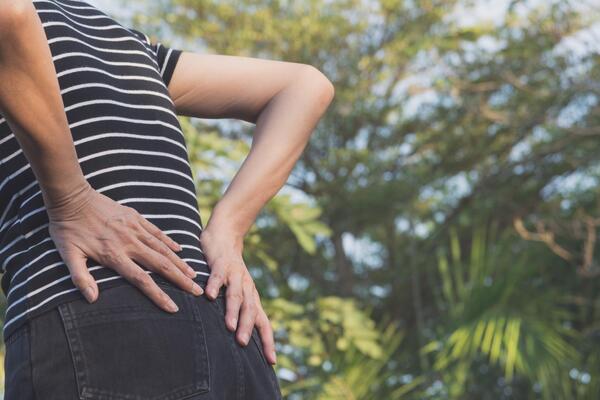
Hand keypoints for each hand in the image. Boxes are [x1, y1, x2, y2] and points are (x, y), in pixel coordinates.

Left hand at [46, 182, 203, 311]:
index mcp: (114, 255)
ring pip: (163, 249)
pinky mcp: (135, 217)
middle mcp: (129, 243)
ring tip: (193, 274)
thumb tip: (92, 299)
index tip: (174, 307)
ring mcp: (134, 229)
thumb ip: (80, 277)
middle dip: (181, 280)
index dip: (159, 295)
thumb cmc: (67, 229)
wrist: (71, 197)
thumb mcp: (68, 255)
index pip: (142, 280)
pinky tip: (179, 250)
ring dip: (179, 263)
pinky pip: (157, 232)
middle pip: (161, 265)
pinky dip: (169, 242)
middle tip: (196, 291)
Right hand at [200, 225, 276, 364]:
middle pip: (250, 310)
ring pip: (236, 295)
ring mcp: (235, 275)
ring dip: (233, 311)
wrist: (225, 237)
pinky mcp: (221, 264)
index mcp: (252, 298)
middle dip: (248, 328)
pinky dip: (214, 285)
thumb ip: (238, 313)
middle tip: (244, 345)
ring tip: (230, 326)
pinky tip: (209, 296)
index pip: (264, 323)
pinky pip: (218, 275)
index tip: (272, 361)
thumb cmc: (230, 271)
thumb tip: (239, 342)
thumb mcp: (238, 293)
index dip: (268, 341)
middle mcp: (247, 288)